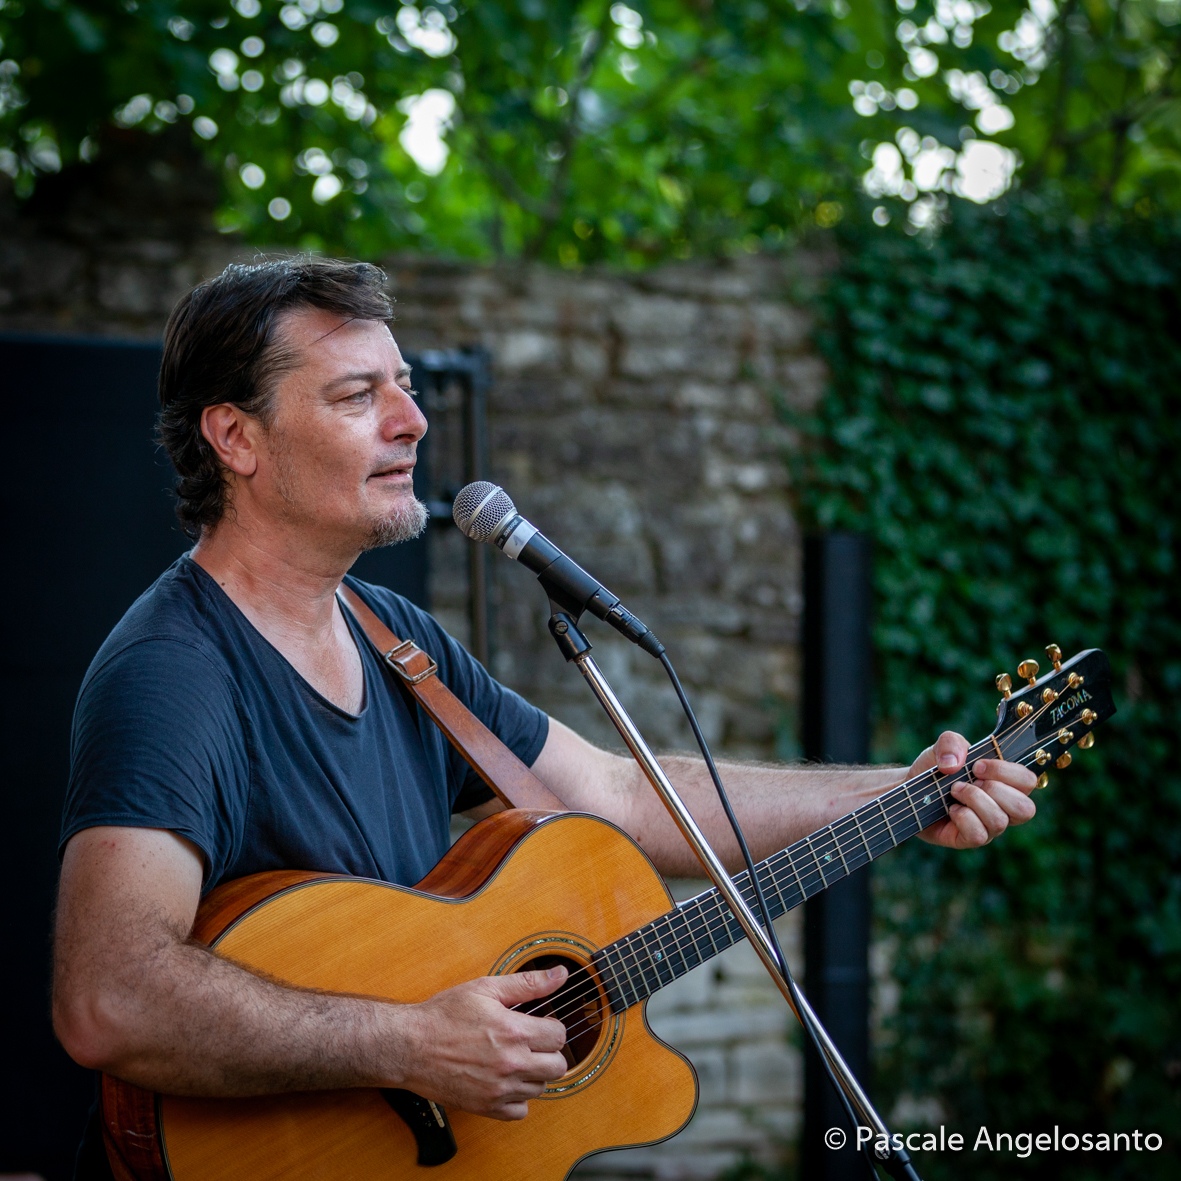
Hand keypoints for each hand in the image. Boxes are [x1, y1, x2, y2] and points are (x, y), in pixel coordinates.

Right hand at [389, 966, 568, 1120]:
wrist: (410, 1046)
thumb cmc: (444, 1015)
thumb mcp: (486, 988)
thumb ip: (528, 983)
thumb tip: (560, 974)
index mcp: (514, 1031)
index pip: (559, 1035)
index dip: (551, 1027)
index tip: (538, 1025)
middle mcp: (511, 1063)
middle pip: (558, 1066)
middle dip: (548, 1051)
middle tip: (530, 1042)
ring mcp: (499, 1089)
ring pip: (541, 1088)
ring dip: (533, 1073)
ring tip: (514, 1058)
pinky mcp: (486, 1107)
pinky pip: (520, 1111)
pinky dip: (517, 1098)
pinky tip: (505, 1080)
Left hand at [910, 731, 1037, 848]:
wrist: (911, 788)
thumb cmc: (936, 769)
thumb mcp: (942, 747)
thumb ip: (951, 742)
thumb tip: (954, 764)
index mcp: (1006, 783)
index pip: (1028, 781)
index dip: (1006, 772)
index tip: (977, 766)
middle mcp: (1003, 807)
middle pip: (1025, 808)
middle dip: (994, 789)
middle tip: (969, 780)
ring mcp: (988, 826)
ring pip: (1000, 821)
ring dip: (973, 800)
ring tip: (954, 791)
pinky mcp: (970, 839)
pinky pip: (978, 834)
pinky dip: (963, 817)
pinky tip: (951, 809)